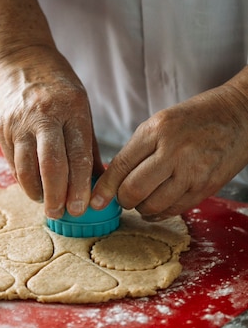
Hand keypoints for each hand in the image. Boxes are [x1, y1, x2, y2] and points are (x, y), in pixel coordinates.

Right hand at [0, 45, 103, 218]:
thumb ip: (87, 146)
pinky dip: (23, 180)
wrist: (20, 60)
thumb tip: (98, 183)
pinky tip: (33, 188)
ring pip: (26, 167)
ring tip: (46, 204)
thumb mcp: (81, 108)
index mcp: (72, 110)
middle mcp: (44, 115)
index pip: (77, 155)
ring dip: (37, 192)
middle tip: (61, 213)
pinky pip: (13, 162)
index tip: (81, 206)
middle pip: (51, 165)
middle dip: (57, 195)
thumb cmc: (58, 88)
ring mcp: (19, 122)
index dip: (80, 185)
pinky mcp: (2, 128)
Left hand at [90, 75, 247, 217]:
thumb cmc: (196, 118)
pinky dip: (160, 213)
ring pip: (152, 206)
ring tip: (144, 198)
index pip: (120, 166)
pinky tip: (157, 205)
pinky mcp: (206, 188)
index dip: (104, 188)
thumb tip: (112, 181)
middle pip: (133, 190)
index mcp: (157, 129)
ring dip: (141, 207)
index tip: (95, 201)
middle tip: (124, 197)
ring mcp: (192, 172)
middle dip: (122, 199)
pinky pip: (174, 211)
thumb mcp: (161, 122)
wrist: (240, 115)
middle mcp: (174, 151)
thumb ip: (137, 149)